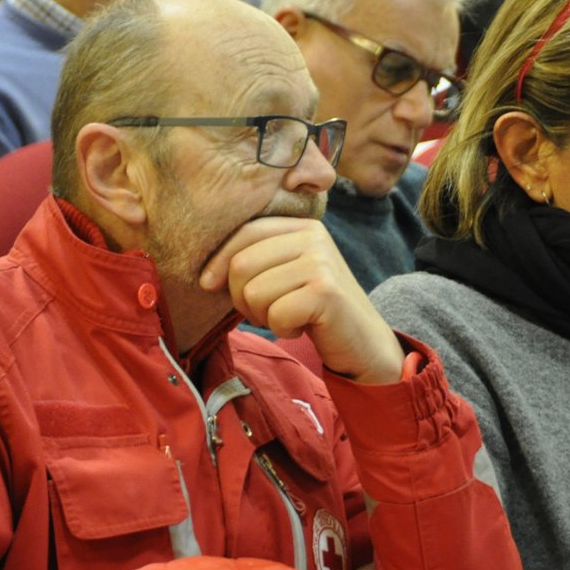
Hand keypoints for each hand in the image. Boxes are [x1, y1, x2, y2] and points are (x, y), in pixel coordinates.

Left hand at [200, 217, 403, 383]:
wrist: (364, 342)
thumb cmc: (316, 311)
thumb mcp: (288, 275)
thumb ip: (258, 261)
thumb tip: (205, 276)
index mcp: (302, 226)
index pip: (244, 233)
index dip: (218, 261)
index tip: (208, 285)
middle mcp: (313, 236)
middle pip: (242, 264)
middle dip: (241, 298)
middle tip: (267, 312)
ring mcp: (321, 262)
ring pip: (254, 292)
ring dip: (264, 316)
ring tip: (290, 317)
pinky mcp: (326, 291)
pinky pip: (276, 314)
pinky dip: (283, 329)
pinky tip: (304, 327)